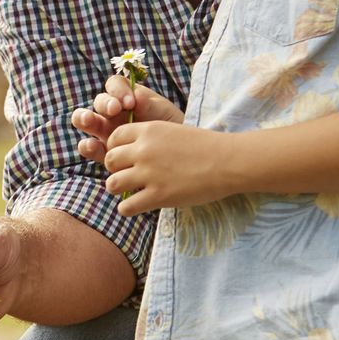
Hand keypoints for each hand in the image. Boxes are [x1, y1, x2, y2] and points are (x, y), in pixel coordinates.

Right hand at [73, 78, 184, 161]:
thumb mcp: (164, 114)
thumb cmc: (170, 128)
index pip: (114, 85)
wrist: (178, 156)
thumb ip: (149, 105)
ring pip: (85, 120)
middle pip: (99, 101)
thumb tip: (136, 97)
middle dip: (103, 103)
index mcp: (127, 97)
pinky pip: (88, 147)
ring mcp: (105, 131)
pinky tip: (93, 145)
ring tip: (90, 121)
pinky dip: (87, 145)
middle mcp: (112, 112)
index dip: (117, 90)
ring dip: (83, 118)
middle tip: (115, 109)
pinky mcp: (103, 152)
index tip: (130, 101)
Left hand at [103, 120, 232, 215]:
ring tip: (130, 192)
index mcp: (148, 130)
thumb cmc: (206, 147)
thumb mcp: (174, 131)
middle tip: (127, 176)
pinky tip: (135, 207)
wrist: (228, 162)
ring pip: (112, 184)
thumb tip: (133, 150)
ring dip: (118, 189)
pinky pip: (126, 207)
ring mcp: (150, 173)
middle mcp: (144, 150)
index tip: (125, 158)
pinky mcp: (158, 196)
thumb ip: (151, 138)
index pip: (114, 137)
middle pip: (110, 160)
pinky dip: (127, 209)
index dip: (116, 148)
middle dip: (115, 169)